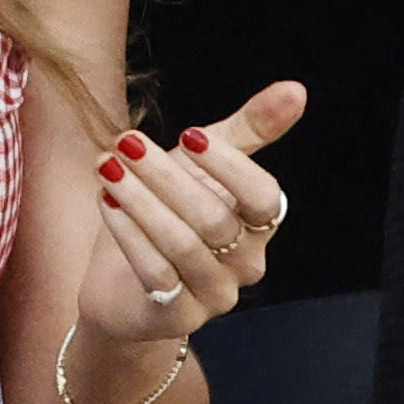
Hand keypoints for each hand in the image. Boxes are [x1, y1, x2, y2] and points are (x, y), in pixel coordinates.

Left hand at [77, 81, 307, 340]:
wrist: (123, 289)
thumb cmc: (168, 215)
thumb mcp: (201, 168)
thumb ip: (246, 132)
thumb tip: (296, 88)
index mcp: (257, 226)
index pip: (264, 199)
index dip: (231, 167)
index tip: (187, 135)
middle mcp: (245, 264)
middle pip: (214, 218)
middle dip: (166, 176)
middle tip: (126, 141)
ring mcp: (214, 294)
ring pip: (183, 245)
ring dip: (142, 201)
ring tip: (107, 166)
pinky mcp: (177, 315)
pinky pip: (156, 273)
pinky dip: (128, 233)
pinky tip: (106, 201)